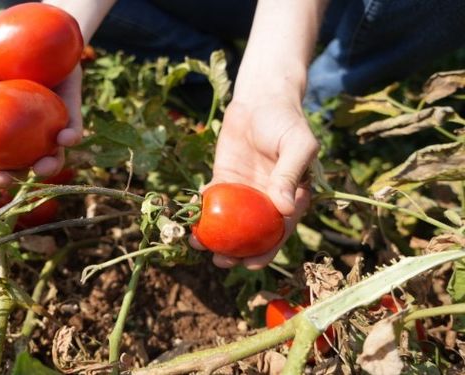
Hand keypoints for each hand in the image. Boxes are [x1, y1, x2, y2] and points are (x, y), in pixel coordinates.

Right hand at [0, 64, 83, 187]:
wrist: (40, 39)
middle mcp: (20, 138)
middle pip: (11, 167)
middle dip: (3, 177)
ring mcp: (47, 131)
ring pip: (49, 159)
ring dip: (45, 167)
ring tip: (39, 167)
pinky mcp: (71, 118)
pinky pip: (74, 131)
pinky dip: (71, 136)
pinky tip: (65, 138)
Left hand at [190, 97, 318, 269]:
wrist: (261, 99)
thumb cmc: (285, 121)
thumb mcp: (297, 145)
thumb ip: (289, 174)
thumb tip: (285, 209)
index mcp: (291, 197)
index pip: (279, 231)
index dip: (266, 250)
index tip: (250, 264)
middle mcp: (267, 200)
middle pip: (252, 233)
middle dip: (237, 252)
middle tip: (221, 261)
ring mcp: (245, 192)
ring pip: (230, 222)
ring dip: (216, 237)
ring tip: (199, 245)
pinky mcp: (224, 180)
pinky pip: (212, 201)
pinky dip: (202, 212)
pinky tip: (191, 220)